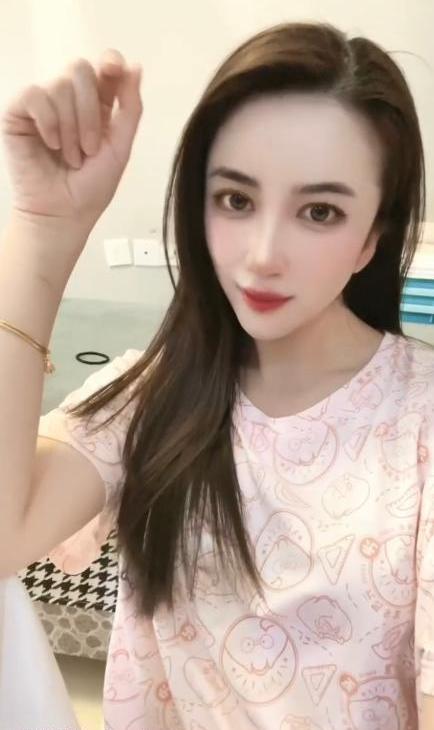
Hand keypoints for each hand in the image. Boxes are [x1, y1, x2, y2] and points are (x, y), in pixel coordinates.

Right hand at [1, 49, 142, 233]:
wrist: (64, 214)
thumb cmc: (91, 188)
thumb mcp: (121, 147)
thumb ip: (130, 108)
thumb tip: (136, 67)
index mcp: (96, 105)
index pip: (102, 67)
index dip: (109, 61)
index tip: (114, 69)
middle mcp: (69, 101)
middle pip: (81, 71)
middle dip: (90, 113)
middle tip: (90, 149)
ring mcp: (43, 106)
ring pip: (60, 87)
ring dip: (71, 129)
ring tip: (70, 158)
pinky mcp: (19, 114)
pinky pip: (35, 95)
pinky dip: (48, 122)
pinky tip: (50, 145)